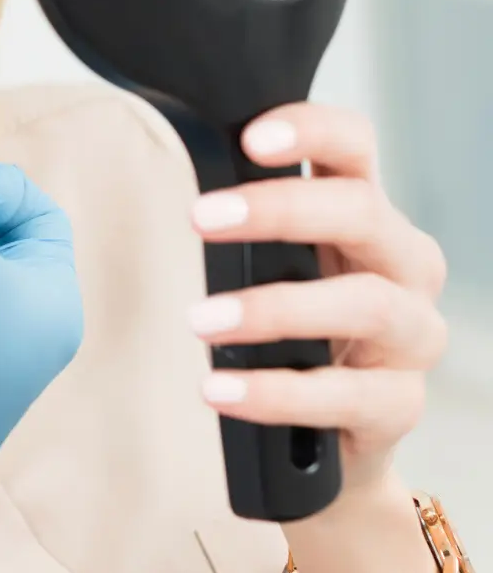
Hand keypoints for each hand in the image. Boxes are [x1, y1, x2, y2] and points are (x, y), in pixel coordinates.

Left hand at [190, 103, 448, 497]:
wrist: (322, 442)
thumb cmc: (289, 334)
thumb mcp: (270, 269)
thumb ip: (240, 227)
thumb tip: (162, 180)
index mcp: (365, 218)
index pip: (354, 148)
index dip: (312, 130)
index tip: (251, 138)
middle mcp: (402, 266)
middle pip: (362, 213)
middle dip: (280, 209)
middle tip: (199, 217)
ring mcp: (411, 336)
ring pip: (365, 304)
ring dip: (274, 308)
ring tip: (199, 321)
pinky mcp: (399, 404)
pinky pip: (347, 396)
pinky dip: (277, 393)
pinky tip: (219, 390)